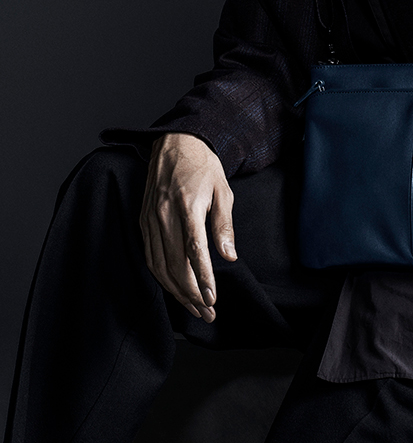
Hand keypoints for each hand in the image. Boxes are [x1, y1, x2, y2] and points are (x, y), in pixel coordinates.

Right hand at [140, 132, 236, 321]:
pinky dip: (161, 276)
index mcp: (187, 205)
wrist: (176, 142)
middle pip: (175, 264)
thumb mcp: (223, 190)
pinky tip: (174, 288)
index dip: (202, 278)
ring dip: (176, 291)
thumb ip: (224, 225)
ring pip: (160, 265)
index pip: (193, 250)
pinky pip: (150, 256)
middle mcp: (164, 214)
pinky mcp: (143, 220)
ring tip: (194, 307)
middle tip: (207, 311)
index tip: (211, 298)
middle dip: (191, 293)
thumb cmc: (203, 165)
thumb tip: (228, 256)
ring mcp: (150, 219)